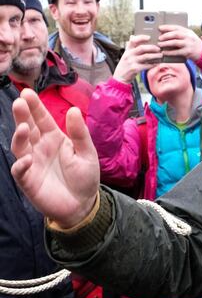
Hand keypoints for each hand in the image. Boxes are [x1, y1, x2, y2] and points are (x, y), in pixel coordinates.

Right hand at [10, 89, 99, 227]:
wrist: (83, 204)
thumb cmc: (85, 177)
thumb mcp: (87, 153)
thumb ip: (80, 133)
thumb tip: (74, 110)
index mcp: (54, 138)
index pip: (42, 119)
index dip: (35, 106)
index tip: (27, 93)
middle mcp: (40, 147)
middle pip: (28, 128)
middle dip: (22, 115)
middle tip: (19, 102)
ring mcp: (32, 163)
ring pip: (20, 146)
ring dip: (19, 136)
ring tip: (23, 127)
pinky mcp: (28, 180)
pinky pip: (20, 171)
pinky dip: (21, 164)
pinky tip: (26, 159)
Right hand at [114, 35, 161, 83]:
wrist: (120, 78)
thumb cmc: (126, 66)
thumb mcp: (126, 55)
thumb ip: (130, 47)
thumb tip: (133, 36)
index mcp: (127, 50)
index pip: (133, 40)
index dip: (141, 37)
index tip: (149, 37)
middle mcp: (129, 55)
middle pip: (142, 48)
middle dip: (152, 47)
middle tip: (159, 48)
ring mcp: (131, 62)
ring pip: (146, 56)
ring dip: (155, 55)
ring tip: (161, 55)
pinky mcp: (134, 69)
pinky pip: (146, 65)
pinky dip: (153, 64)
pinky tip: (157, 63)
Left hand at [157, 24, 201, 61]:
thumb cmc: (193, 43)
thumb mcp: (189, 35)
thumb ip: (180, 33)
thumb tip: (166, 33)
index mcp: (187, 31)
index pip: (176, 27)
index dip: (167, 27)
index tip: (159, 28)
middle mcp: (188, 37)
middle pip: (175, 34)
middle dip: (166, 35)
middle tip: (159, 38)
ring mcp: (188, 44)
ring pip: (175, 42)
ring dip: (166, 43)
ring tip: (160, 44)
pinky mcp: (187, 52)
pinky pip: (177, 52)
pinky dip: (170, 52)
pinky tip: (165, 52)